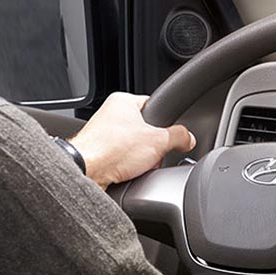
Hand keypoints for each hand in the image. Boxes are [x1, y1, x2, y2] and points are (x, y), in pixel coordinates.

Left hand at [68, 92, 195, 187]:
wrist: (86, 172)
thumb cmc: (111, 149)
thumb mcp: (159, 140)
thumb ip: (179, 136)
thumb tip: (188, 138)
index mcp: (122, 101)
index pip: (154, 105)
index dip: (166, 122)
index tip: (172, 135)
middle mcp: (110, 114)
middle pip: (146, 130)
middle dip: (154, 146)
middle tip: (155, 154)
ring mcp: (102, 134)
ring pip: (134, 147)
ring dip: (142, 159)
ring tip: (139, 166)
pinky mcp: (99, 154)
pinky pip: (123, 160)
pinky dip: (129, 168)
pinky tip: (129, 173)